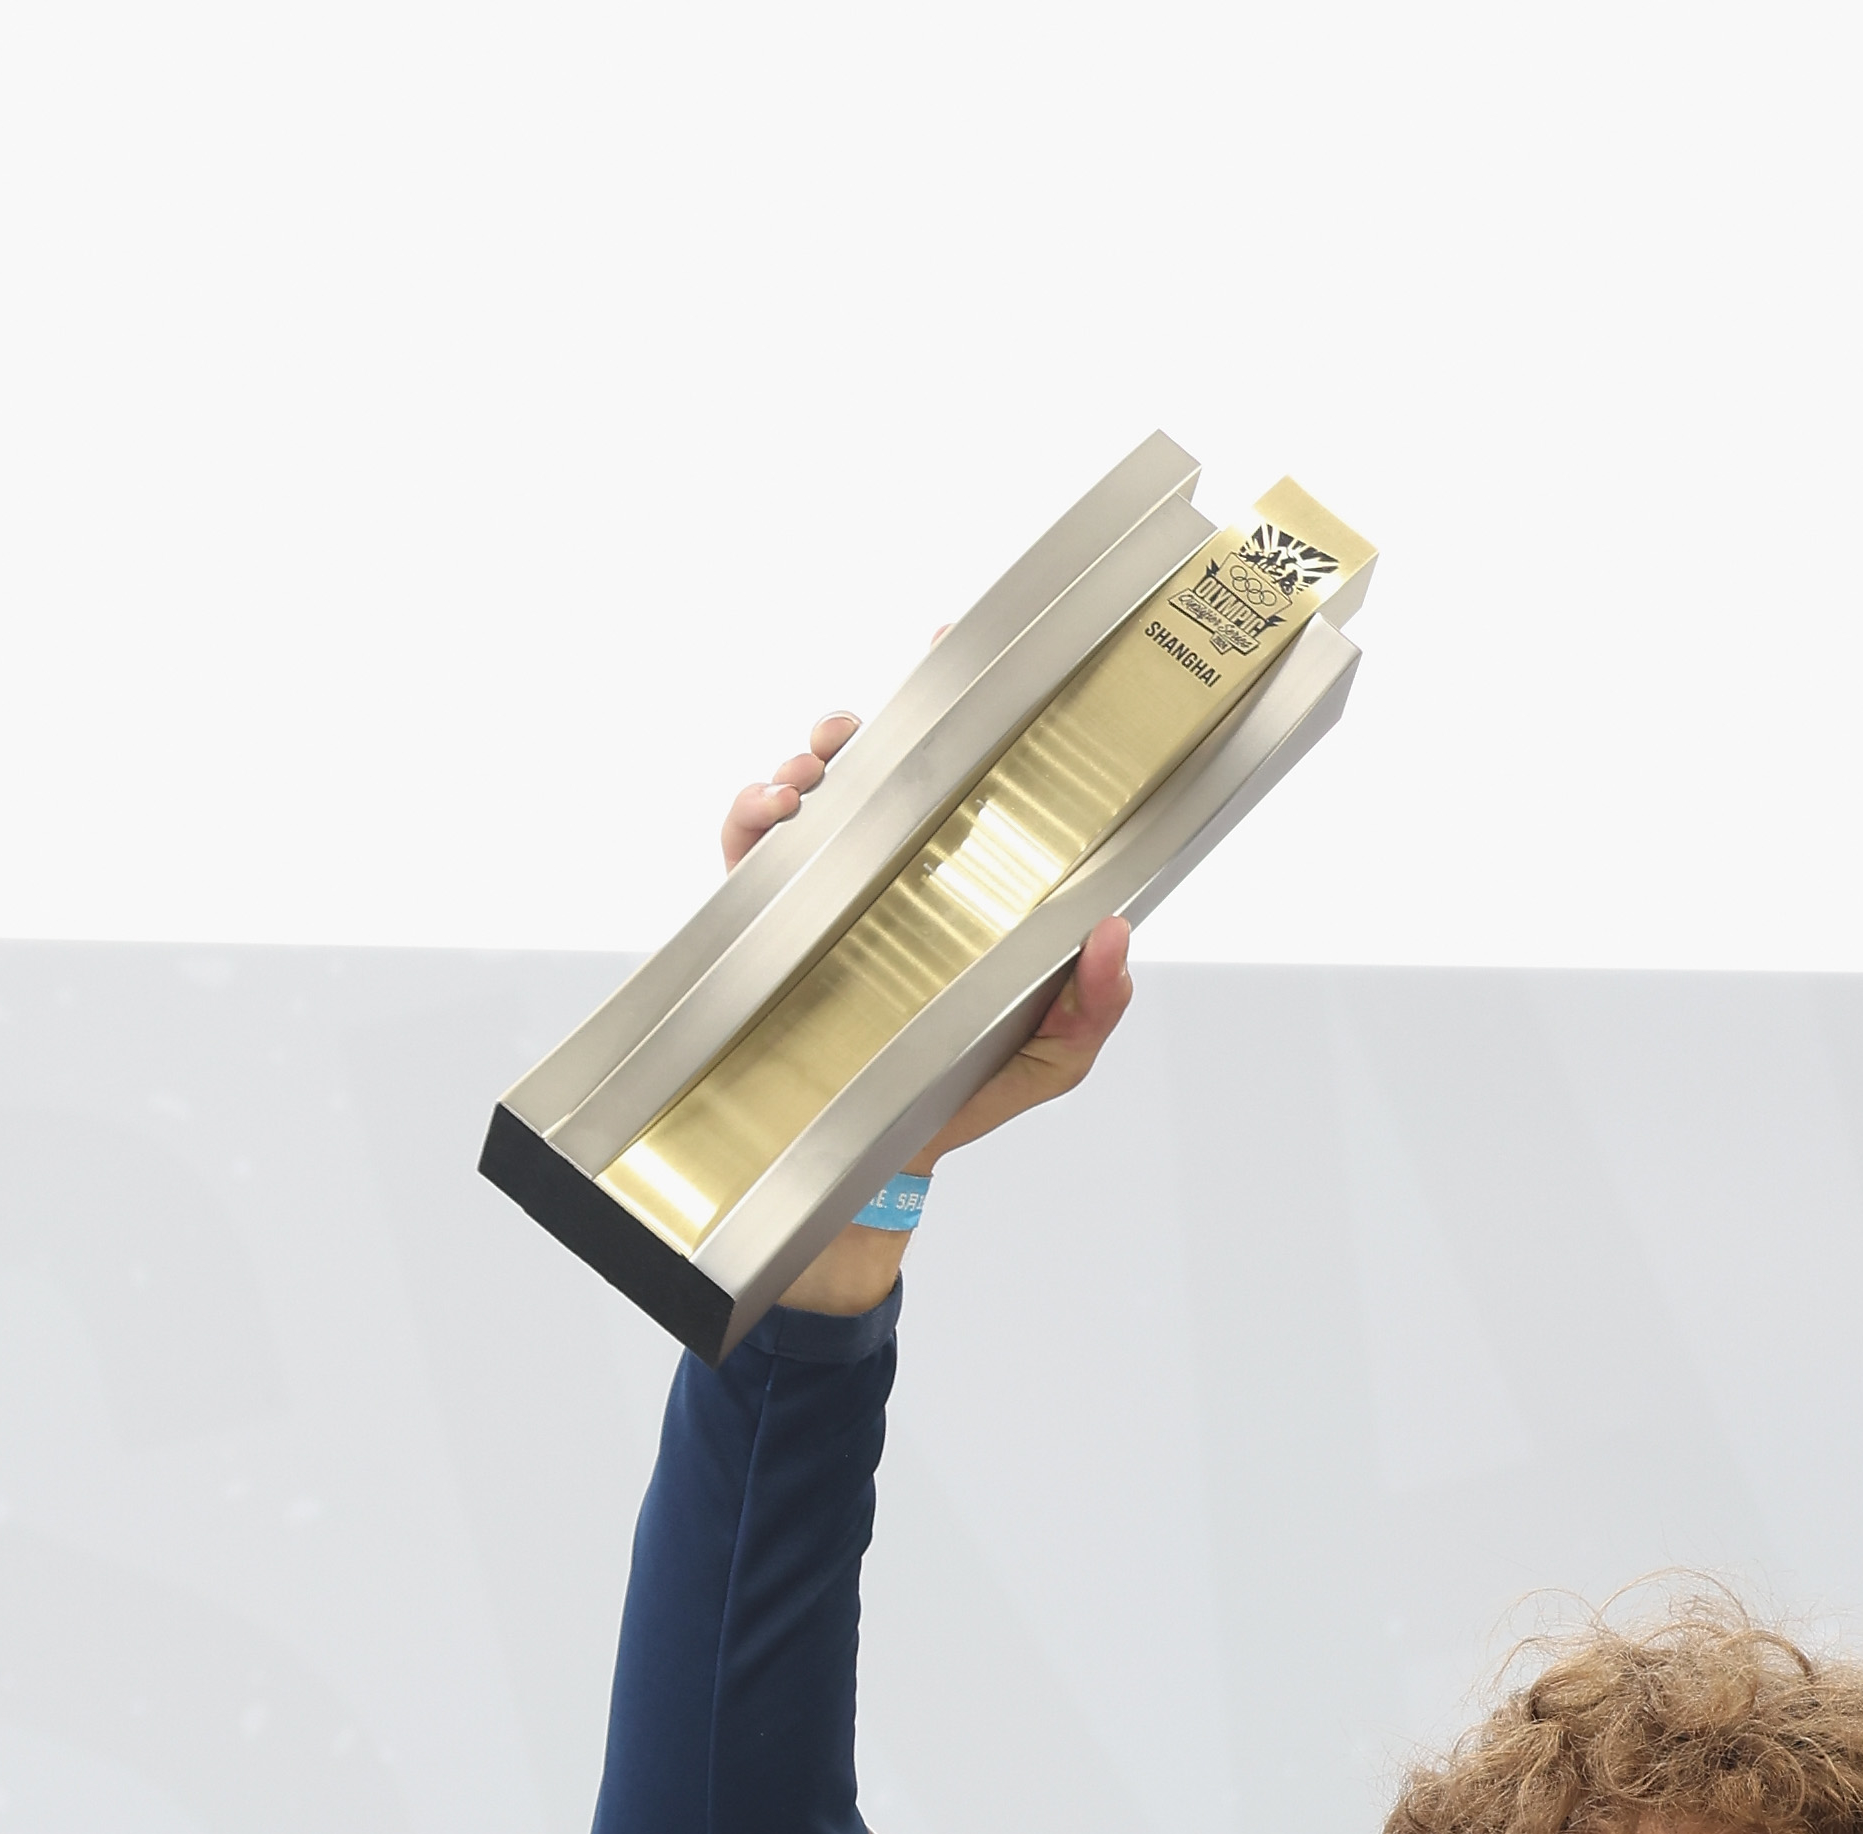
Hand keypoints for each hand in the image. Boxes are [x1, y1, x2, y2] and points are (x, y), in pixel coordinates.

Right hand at [722, 705, 1139, 1312]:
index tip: (952, 642)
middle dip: (862, 724)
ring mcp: (832, 889)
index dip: (957, 702)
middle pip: (876, 762)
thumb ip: (1093, 1003)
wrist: (879, 1162)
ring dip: (807, 761)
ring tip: (814, 774)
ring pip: (811, 789)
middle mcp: (897, 868)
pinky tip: (774, 815)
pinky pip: (748, 846)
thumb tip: (1114, 932)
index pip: (963, 773)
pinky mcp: (773, 921)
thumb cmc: (969, 1092)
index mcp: (965, 876)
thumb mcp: (1054, 1057)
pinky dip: (751, 814)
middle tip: (858, 731)